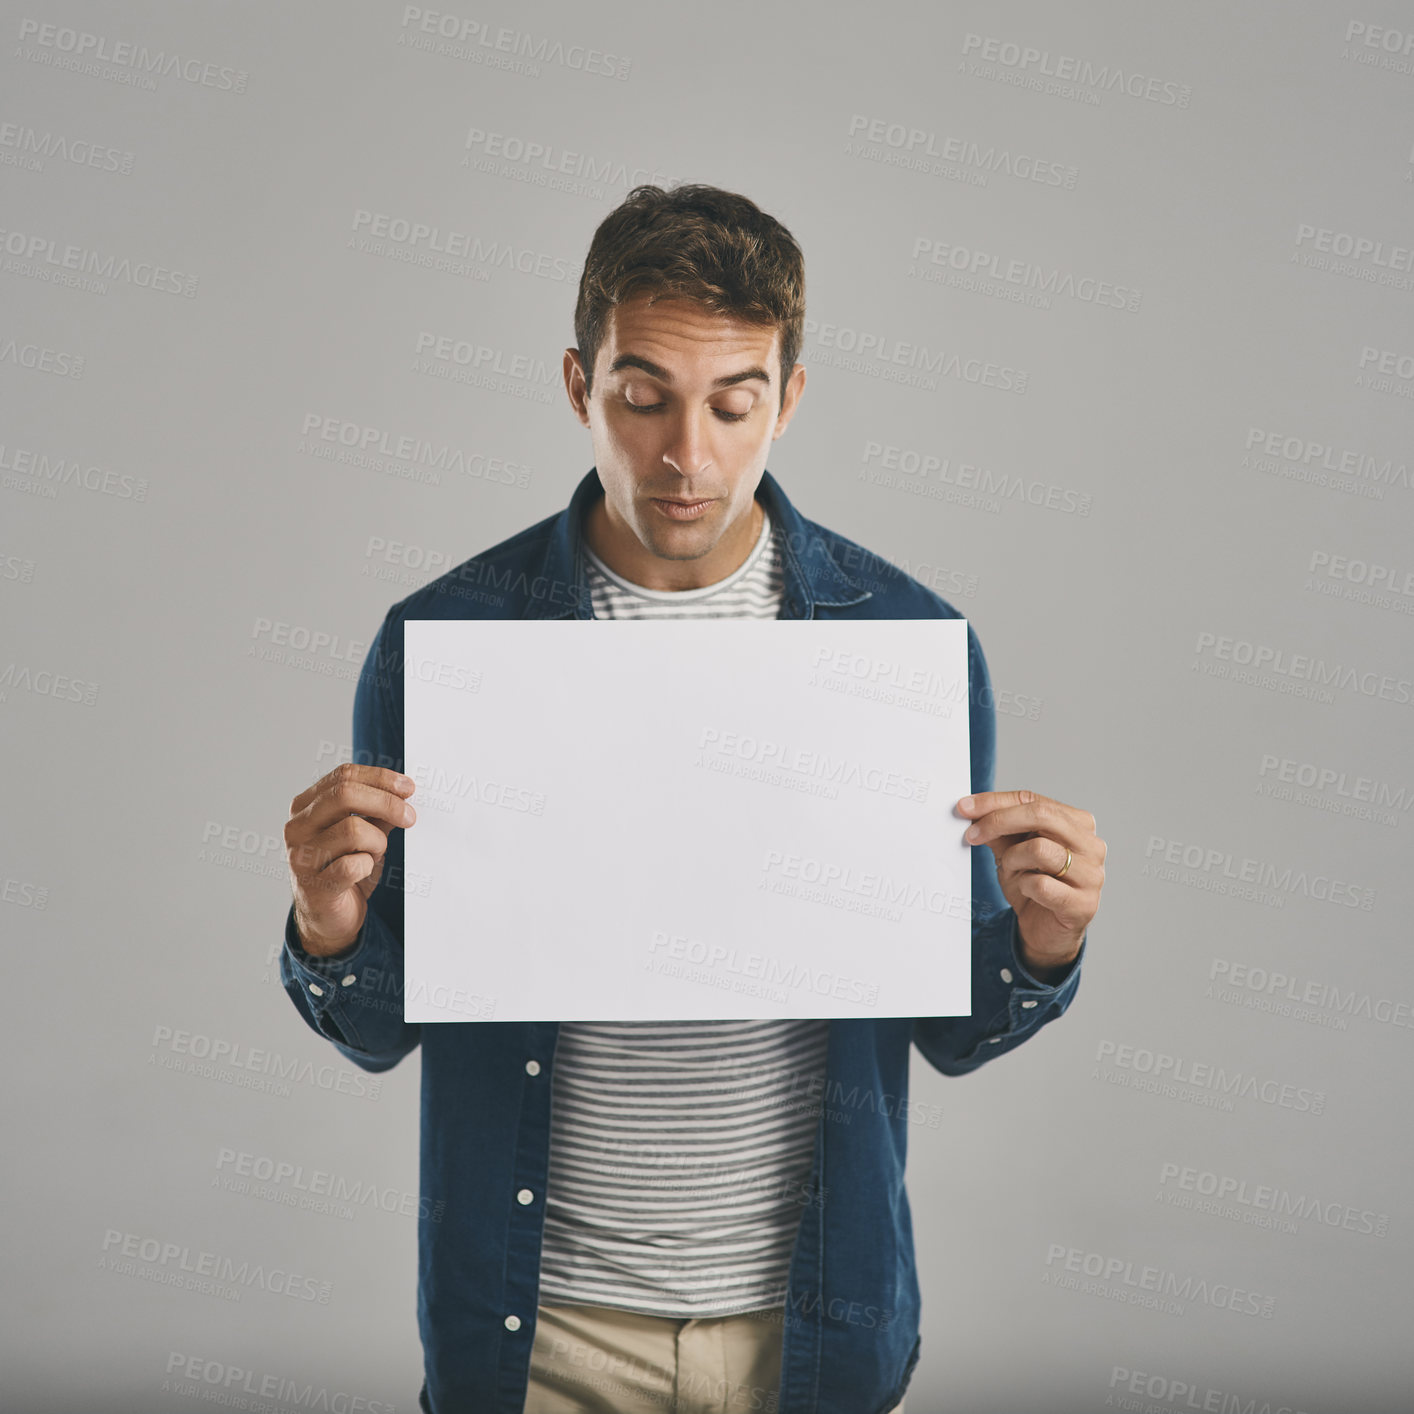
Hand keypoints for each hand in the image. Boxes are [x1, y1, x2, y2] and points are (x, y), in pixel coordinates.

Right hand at [285, 763, 416, 956]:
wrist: (327, 917)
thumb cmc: (344, 869)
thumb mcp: (363, 833)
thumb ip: (377, 811)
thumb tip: (403, 791)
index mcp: (305, 807)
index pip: (343, 776)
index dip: (380, 778)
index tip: (408, 787)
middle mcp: (297, 828)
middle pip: (344, 794)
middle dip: (386, 802)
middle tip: (409, 816)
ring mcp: (302, 857)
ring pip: (353, 829)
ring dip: (377, 841)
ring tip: (375, 853)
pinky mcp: (315, 885)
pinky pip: (353, 865)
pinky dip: (368, 865)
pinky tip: (364, 870)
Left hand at [957, 789, 1103, 977]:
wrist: (1045, 931)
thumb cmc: (1033, 885)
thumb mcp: (1011, 852)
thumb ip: (998, 831)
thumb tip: (972, 811)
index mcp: (1077, 824)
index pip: (1033, 800)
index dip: (995, 802)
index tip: (964, 807)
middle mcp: (1091, 845)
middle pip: (1041, 815)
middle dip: (998, 821)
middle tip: (971, 834)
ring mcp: (1092, 875)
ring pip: (1040, 849)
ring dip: (1013, 859)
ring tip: (1010, 871)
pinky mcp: (1083, 904)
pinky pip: (1041, 884)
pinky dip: (1024, 886)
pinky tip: (1026, 891)